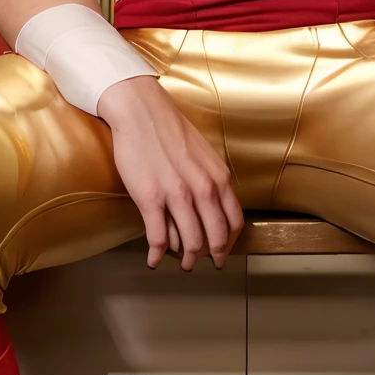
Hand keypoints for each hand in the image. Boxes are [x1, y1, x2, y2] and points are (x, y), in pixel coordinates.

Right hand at [97, 76, 243, 269]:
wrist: (141, 110)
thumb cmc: (170, 129)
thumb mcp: (204, 154)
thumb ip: (211, 179)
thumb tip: (210, 204)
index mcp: (218, 177)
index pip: (233, 221)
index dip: (229, 242)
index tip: (222, 250)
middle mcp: (202, 188)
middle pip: (215, 237)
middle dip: (211, 256)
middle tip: (203, 263)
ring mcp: (176, 195)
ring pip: (190, 242)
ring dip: (186, 259)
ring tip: (181, 263)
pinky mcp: (150, 198)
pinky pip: (158, 237)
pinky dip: (156, 254)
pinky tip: (153, 260)